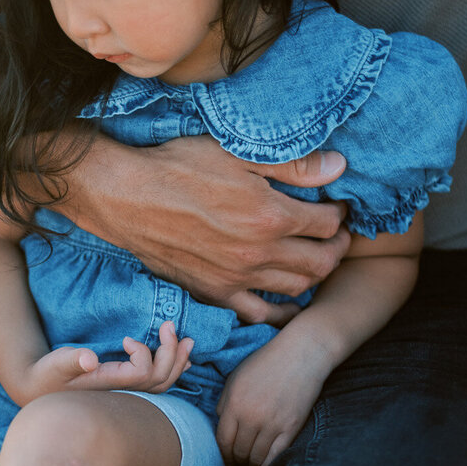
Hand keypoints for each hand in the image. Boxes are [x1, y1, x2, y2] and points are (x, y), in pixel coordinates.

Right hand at [16, 321, 193, 403]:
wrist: (39, 390)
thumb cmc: (47, 376)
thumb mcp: (55, 365)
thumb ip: (71, 360)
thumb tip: (90, 358)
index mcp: (109, 385)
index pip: (141, 373)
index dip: (142, 353)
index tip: (125, 338)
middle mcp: (122, 393)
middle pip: (160, 379)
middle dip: (171, 352)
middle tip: (171, 326)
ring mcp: (126, 394)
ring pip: (163, 384)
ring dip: (178, 361)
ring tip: (188, 341)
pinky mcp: (126, 391)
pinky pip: (158, 385)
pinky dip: (174, 370)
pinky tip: (183, 361)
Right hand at [63, 135, 350, 324]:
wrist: (127, 197)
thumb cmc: (179, 167)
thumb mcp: (237, 152)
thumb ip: (293, 164)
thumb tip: (339, 167)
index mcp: (271, 215)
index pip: (328, 223)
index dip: (339, 214)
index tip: (336, 207)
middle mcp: (260, 253)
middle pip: (322, 261)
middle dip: (337, 247)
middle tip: (337, 235)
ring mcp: (238, 277)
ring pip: (298, 287)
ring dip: (315, 274)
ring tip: (314, 258)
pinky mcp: (215, 291)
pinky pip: (259, 313)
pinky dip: (280, 311)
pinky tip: (287, 300)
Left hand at [214, 334, 333, 465]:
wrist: (301, 353)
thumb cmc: (266, 362)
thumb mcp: (236, 378)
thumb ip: (225, 403)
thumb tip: (221, 425)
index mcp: (234, 404)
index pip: (222, 440)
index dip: (222, 455)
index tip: (223, 461)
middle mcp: (251, 417)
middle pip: (238, 451)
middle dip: (235, 462)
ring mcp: (272, 424)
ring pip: (255, 457)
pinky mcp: (291, 428)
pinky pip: (276, 456)